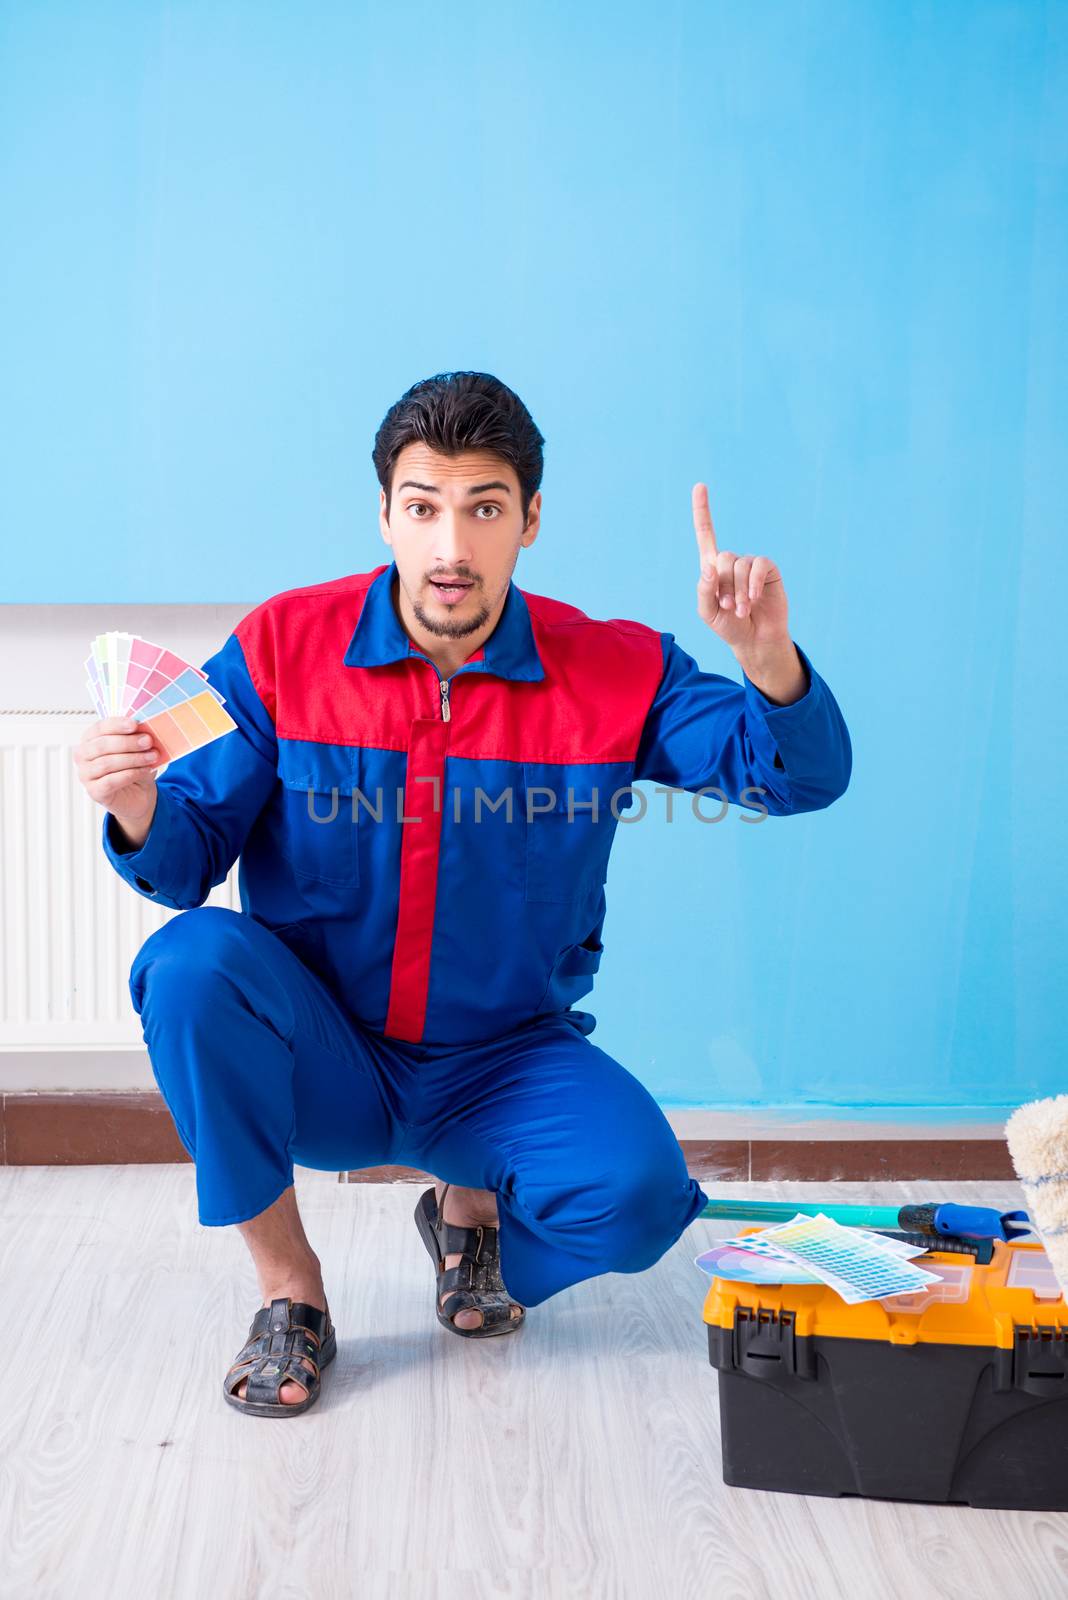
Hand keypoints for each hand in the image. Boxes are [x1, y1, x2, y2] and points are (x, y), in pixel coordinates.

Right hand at [73, 716, 161, 828]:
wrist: (139, 795)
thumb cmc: (134, 768)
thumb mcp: (138, 749)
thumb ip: (137, 738)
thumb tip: (145, 729)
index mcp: (91, 739)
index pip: (99, 728)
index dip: (117, 725)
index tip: (135, 724)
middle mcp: (83, 756)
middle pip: (102, 745)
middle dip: (127, 742)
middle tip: (147, 741)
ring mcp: (86, 775)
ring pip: (106, 763)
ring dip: (133, 759)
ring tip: (151, 757)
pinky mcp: (94, 791)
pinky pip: (110, 781)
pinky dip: (130, 774)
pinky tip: (144, 771)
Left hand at [693, 483, 789, 653]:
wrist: (754, 640)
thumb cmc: (729, 627)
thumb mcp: (707, 613)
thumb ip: (704, 590)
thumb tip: (708, 565)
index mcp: (713, 568)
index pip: (706, 534)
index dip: (702, 511)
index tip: (699, 486)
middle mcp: (732, 562)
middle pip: (722, 558)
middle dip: (723, 586)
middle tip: (728, 607)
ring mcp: (751, 565)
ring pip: (739, 566)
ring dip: (738, 592)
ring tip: (741, 610)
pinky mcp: (768, 570)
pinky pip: (758, 566)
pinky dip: (752, 584)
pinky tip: (754, 600)